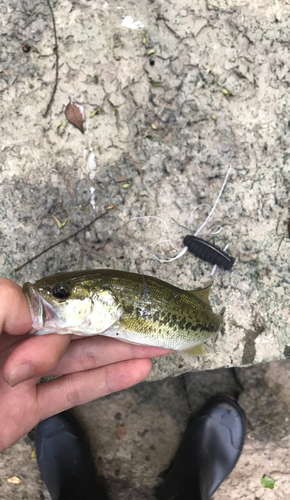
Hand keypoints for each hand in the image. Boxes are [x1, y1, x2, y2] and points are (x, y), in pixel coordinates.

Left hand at [0, 278, 171, 451]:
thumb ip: (3, 300)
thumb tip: (38, 314)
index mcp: (3, 316)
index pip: (51, 303)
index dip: (76, 306)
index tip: (92, 309)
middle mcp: (16, 341)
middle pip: (76, 328)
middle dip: (116, 323)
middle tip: (154, 318)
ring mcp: (25, 377)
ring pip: (82, 359)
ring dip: (122, 350)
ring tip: (160, 342)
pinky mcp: (28, 410)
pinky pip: (72, 393)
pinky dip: (107, 381)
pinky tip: (138, 369)